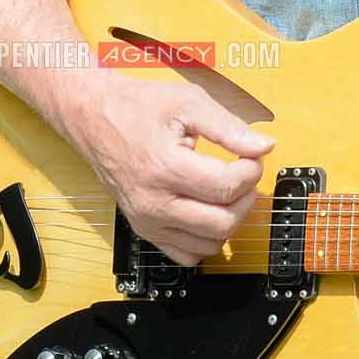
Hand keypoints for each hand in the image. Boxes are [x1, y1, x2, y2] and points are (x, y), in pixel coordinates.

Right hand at [59, 71, 274, 265]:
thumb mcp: (188, 103)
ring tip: (227, 191)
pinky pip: (187, 255)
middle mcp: (153, 202)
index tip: (250, 155)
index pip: (227, 186)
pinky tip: (208, 211)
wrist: (93, 117)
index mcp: (164, 168)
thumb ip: (229, 128)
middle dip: (246, 197)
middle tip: (244, 174)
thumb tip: (265, 146)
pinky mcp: (145, 230)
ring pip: (209, 245)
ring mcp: (147, 221)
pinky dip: (206, 240)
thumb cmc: (138, 107)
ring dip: (230, 220)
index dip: (251, 170)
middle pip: (223, 222)